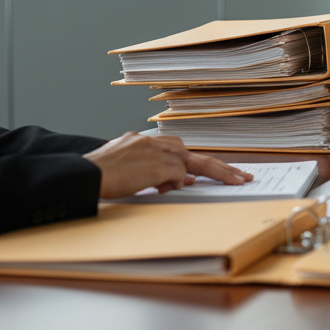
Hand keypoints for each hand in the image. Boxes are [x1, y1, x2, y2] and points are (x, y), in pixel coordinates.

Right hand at [84, 132, 253, 198]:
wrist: (87, 175)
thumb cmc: (101, 175)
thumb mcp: (130, 168)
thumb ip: (155, 170)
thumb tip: (180, 181)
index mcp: (147, 142)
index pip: (182, 152)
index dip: (202, 164)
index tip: (221, 170)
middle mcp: (156, 143)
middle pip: (198, 156)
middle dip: (223, 168)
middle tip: (242, 177)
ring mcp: (160, 152)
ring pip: (193, 165)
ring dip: (207, 174)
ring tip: (223, 180)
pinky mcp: (161, 164)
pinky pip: (178, 178)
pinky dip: (174, 185)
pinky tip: (156, 187)